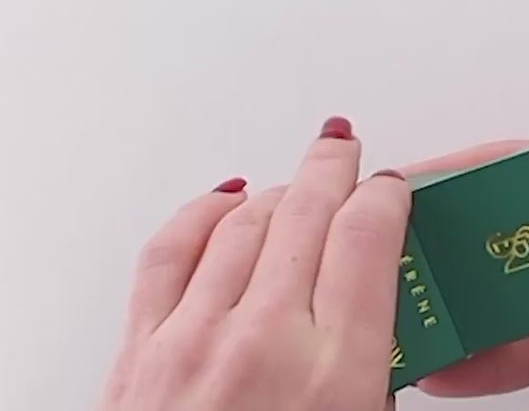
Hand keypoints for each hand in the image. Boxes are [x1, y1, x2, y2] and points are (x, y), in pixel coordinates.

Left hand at [97, 117, 408, 410]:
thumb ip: (378, 378)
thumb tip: (382, 328)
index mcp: (333, 378)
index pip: (368, 237)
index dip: (385, 196)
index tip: (392, 188)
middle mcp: (261, 346)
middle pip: (309, 209)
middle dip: (334, 166)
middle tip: (345, 149)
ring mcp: (191, 344)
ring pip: (246, 219)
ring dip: (280, 188)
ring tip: (298, 177)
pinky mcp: (137, 354)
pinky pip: (170, 250)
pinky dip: (202, 212)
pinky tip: (224, 201)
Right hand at [405, 141, 528, 410]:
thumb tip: (509, 272)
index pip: (527, 167)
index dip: (465, 178)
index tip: (410, 191)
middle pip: (509, 226)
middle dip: (454, 248)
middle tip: (395, 258)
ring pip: (510, 286)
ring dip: (465, 307)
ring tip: (414, 316)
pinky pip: (525, 338)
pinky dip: (488, 354)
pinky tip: (452, 363)